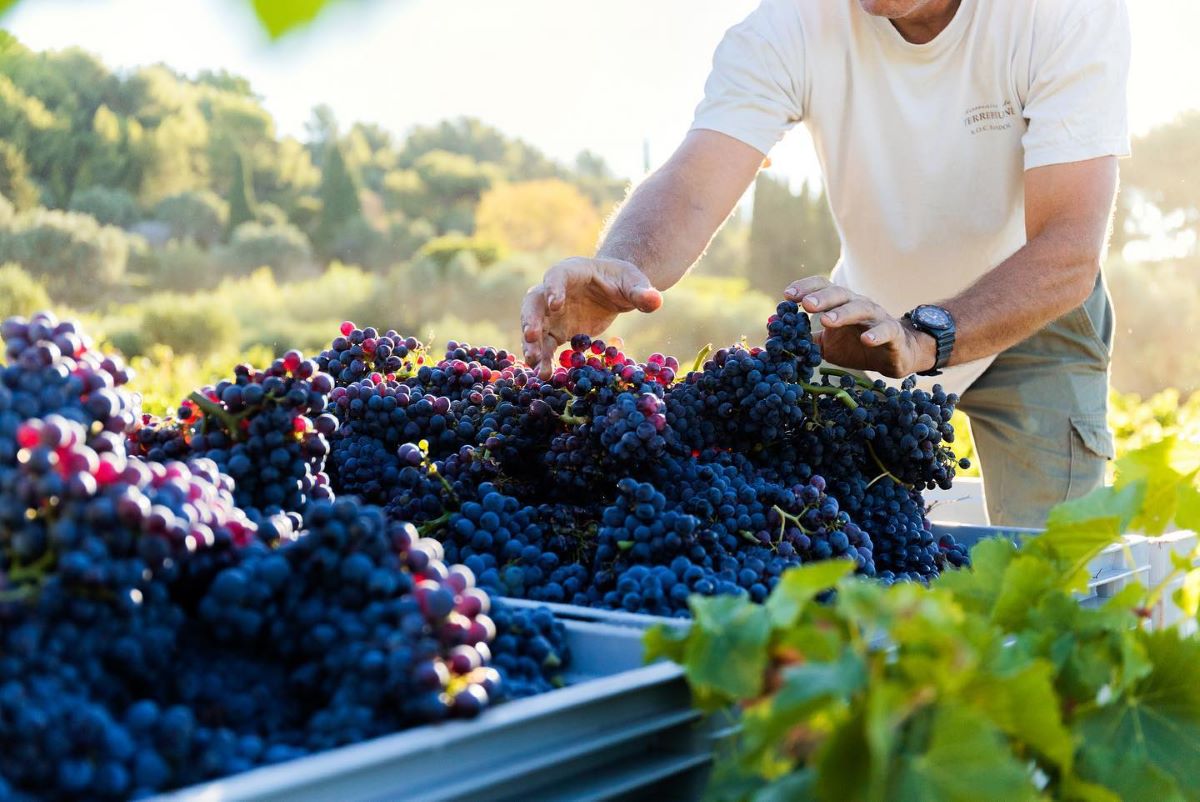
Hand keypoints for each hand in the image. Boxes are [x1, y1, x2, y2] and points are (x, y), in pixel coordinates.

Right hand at [521, 257, 662, 378]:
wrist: (615, 290)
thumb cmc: (623, 280)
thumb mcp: (634, 283)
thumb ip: (642, 292)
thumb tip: (656, 300)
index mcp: (572, 271)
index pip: (557, 276)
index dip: (553, 289)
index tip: (555, 304)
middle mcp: (553, 291)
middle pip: (533, 302)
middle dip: (530, 319)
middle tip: (531, 336)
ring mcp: (551, 313)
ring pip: (535, 327)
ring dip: (532, 346)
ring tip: (535, 366)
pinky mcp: (555, 331)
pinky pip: (544, 345)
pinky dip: (543, 359)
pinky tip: (544, 375)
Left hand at [783, 277, 936, 377]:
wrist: (894, 356)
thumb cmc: (856, 346)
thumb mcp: (826, 345)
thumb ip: (804, 340)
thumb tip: (774, 336)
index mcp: (841, 304)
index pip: (822, 288)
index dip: (805, 288)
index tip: (787, 296)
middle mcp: (858, 305)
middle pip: (840, 294)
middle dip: (822, 298)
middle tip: (806, 305)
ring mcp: (877, 318)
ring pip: (861, 308)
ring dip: (843, 313)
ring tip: (827, 320)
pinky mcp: (893, 334)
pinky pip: (886, 330)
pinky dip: (876, 334)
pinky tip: (866, 339)